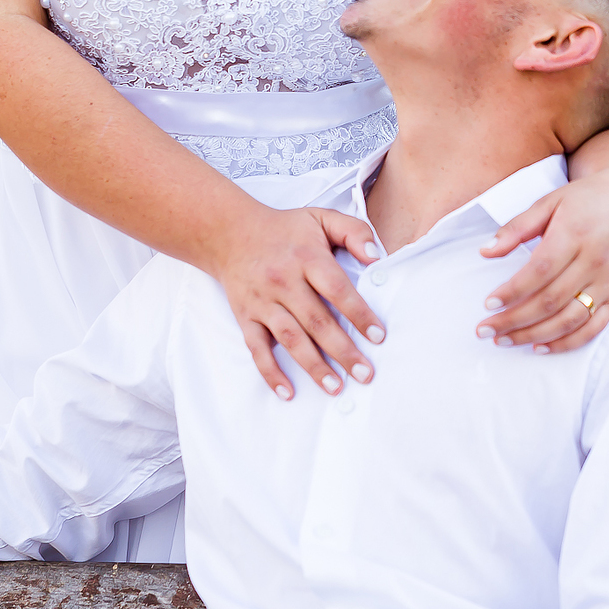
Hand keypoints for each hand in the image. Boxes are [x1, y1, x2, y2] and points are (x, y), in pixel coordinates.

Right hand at [211, 203, 384, 398]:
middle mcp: (283, 281)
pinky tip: (288, 391)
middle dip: (342, 351)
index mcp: (306, 258)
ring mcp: (263, 302)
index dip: (358, 314)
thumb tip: (377, 257)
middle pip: (316, 321)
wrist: (230, 233)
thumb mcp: (321, 218)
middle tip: (365, 373)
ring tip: (336, 387)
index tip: (378, 336)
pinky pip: (257, 349)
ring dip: (313, 366)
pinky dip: (271, 372)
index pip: (336, 289)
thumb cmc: (284, 229)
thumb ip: (354, 232)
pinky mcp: (246, 317)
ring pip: (290, 339)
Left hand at [476, 170, 608, 353]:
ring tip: (505, 340)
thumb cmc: (586, 199)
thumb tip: (485, 251)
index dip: (512, 291)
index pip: (539, 271)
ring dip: (534, 335)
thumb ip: (516, 228)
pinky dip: (567, 342)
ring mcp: (608, 281)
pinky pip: (593, 327)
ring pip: (569, 319)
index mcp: (574, 234)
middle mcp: (594, 261)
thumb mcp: (549, 202)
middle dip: (513, 320)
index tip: (488, 304)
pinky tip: (541, 347)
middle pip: (550, 301)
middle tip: (485, 330)